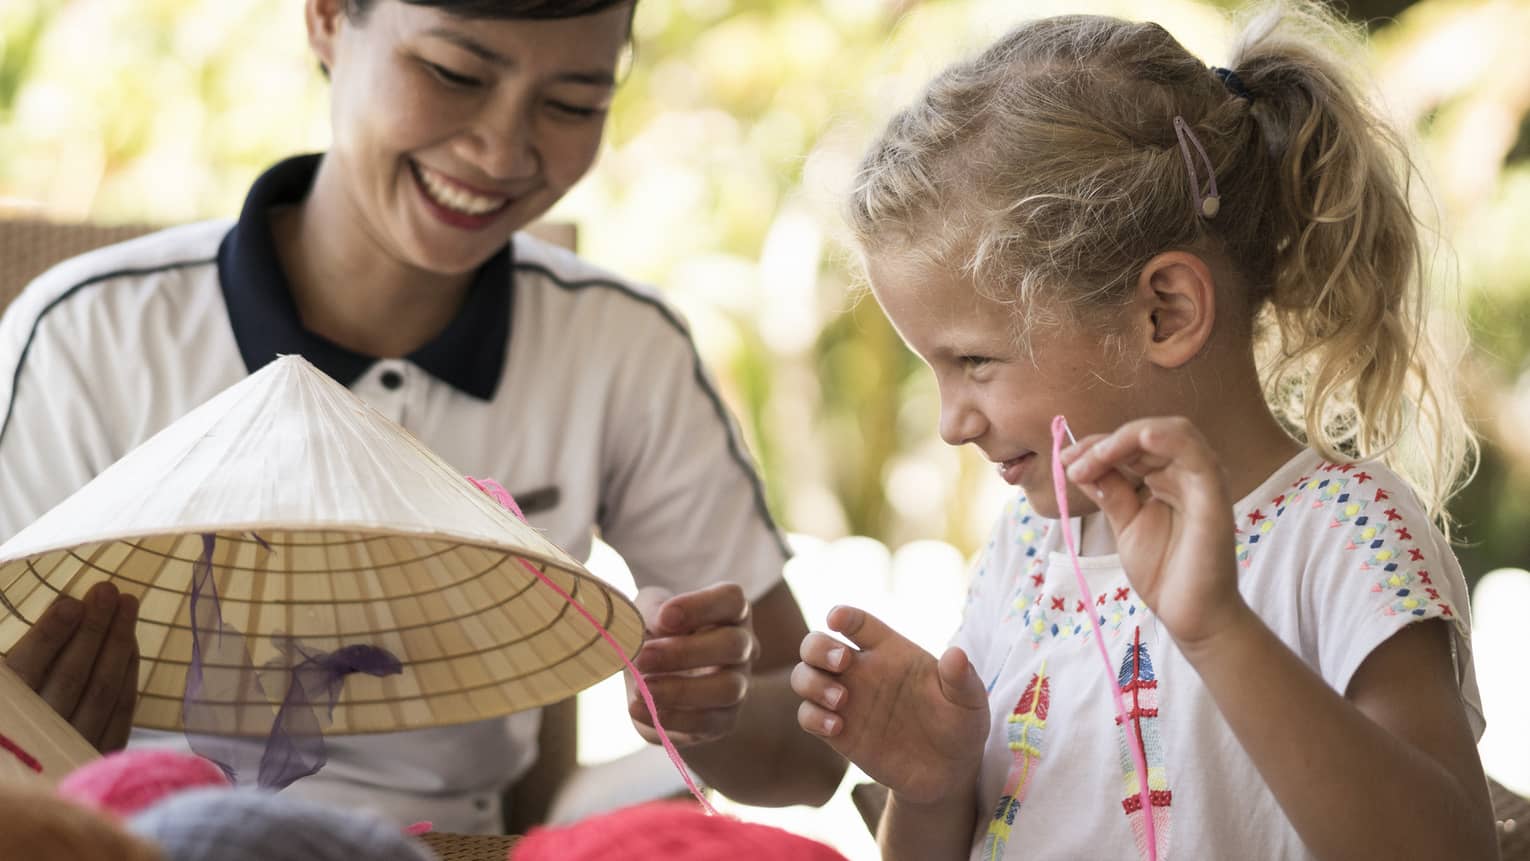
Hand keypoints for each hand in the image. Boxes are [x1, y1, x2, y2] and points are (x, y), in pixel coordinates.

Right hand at [4, 581, 139, 751]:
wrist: (24, 794)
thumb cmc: (16, 721)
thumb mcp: (12, 687)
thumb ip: (28, 658)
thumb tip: (65, 608)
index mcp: (6, 715)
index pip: (27, 671)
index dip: (49, 637)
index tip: (71, 603)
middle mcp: (36, 737)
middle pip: (72, 677)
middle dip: (94, 630)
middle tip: (108, 590)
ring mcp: (70, 751)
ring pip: (102, 693)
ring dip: (118, 645)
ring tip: (128, 604)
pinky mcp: (96, 760)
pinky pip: (120, 715)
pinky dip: (128, 678)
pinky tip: (131, 646)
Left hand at [628, 583, 757, 745]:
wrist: (657, 683)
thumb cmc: (654, 636)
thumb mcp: (645, 614)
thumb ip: (649, 613)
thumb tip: (655, 627)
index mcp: (727, 611)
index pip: (731, 599)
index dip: (700, 606)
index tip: (663, 618)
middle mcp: (742, 646)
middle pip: (734, 645)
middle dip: (684, 652)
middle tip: (642, 657)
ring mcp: (738, 685)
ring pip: (728, 689)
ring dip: (680, 690)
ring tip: (642, 689)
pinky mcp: (723, 721)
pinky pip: (707, 723)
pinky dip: (670, 717)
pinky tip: (638, 707)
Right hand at [792, 606, 987, 803]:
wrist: (949, 773)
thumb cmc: (960, 726)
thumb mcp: (969, 702)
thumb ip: (961, 678)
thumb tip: (957, 655)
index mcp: (890, 651)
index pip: (858, 623)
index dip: (843, 615)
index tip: (837, 619)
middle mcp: (862, 671)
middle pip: (817, 644)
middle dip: (818, 647)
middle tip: (842, 663)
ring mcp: (846, 701)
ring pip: (804, 677)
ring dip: (811, 682)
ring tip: (841, 701)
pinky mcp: (838, 733)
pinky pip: (807, 716)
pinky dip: (812, 717)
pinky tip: (837, 728)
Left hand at [1060, 416, 1245, 649]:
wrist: (1189, 615)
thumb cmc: (1163, 571)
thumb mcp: (1125, 524)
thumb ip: (1110, 492)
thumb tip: (1078, 464)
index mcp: (1167, 478)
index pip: (1132, 446)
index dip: (1096, 447)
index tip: (1065, 462)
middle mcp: (1187, 473)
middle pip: (1146, 435)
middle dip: (1102, 444)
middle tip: (1070, 463)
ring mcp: (1203, 481)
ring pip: (1172, 432)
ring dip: (1126, 438)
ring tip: (1094, 458)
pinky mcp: (1214, 495)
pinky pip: (1196, 453)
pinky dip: (1167, 438)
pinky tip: (1142, 439)